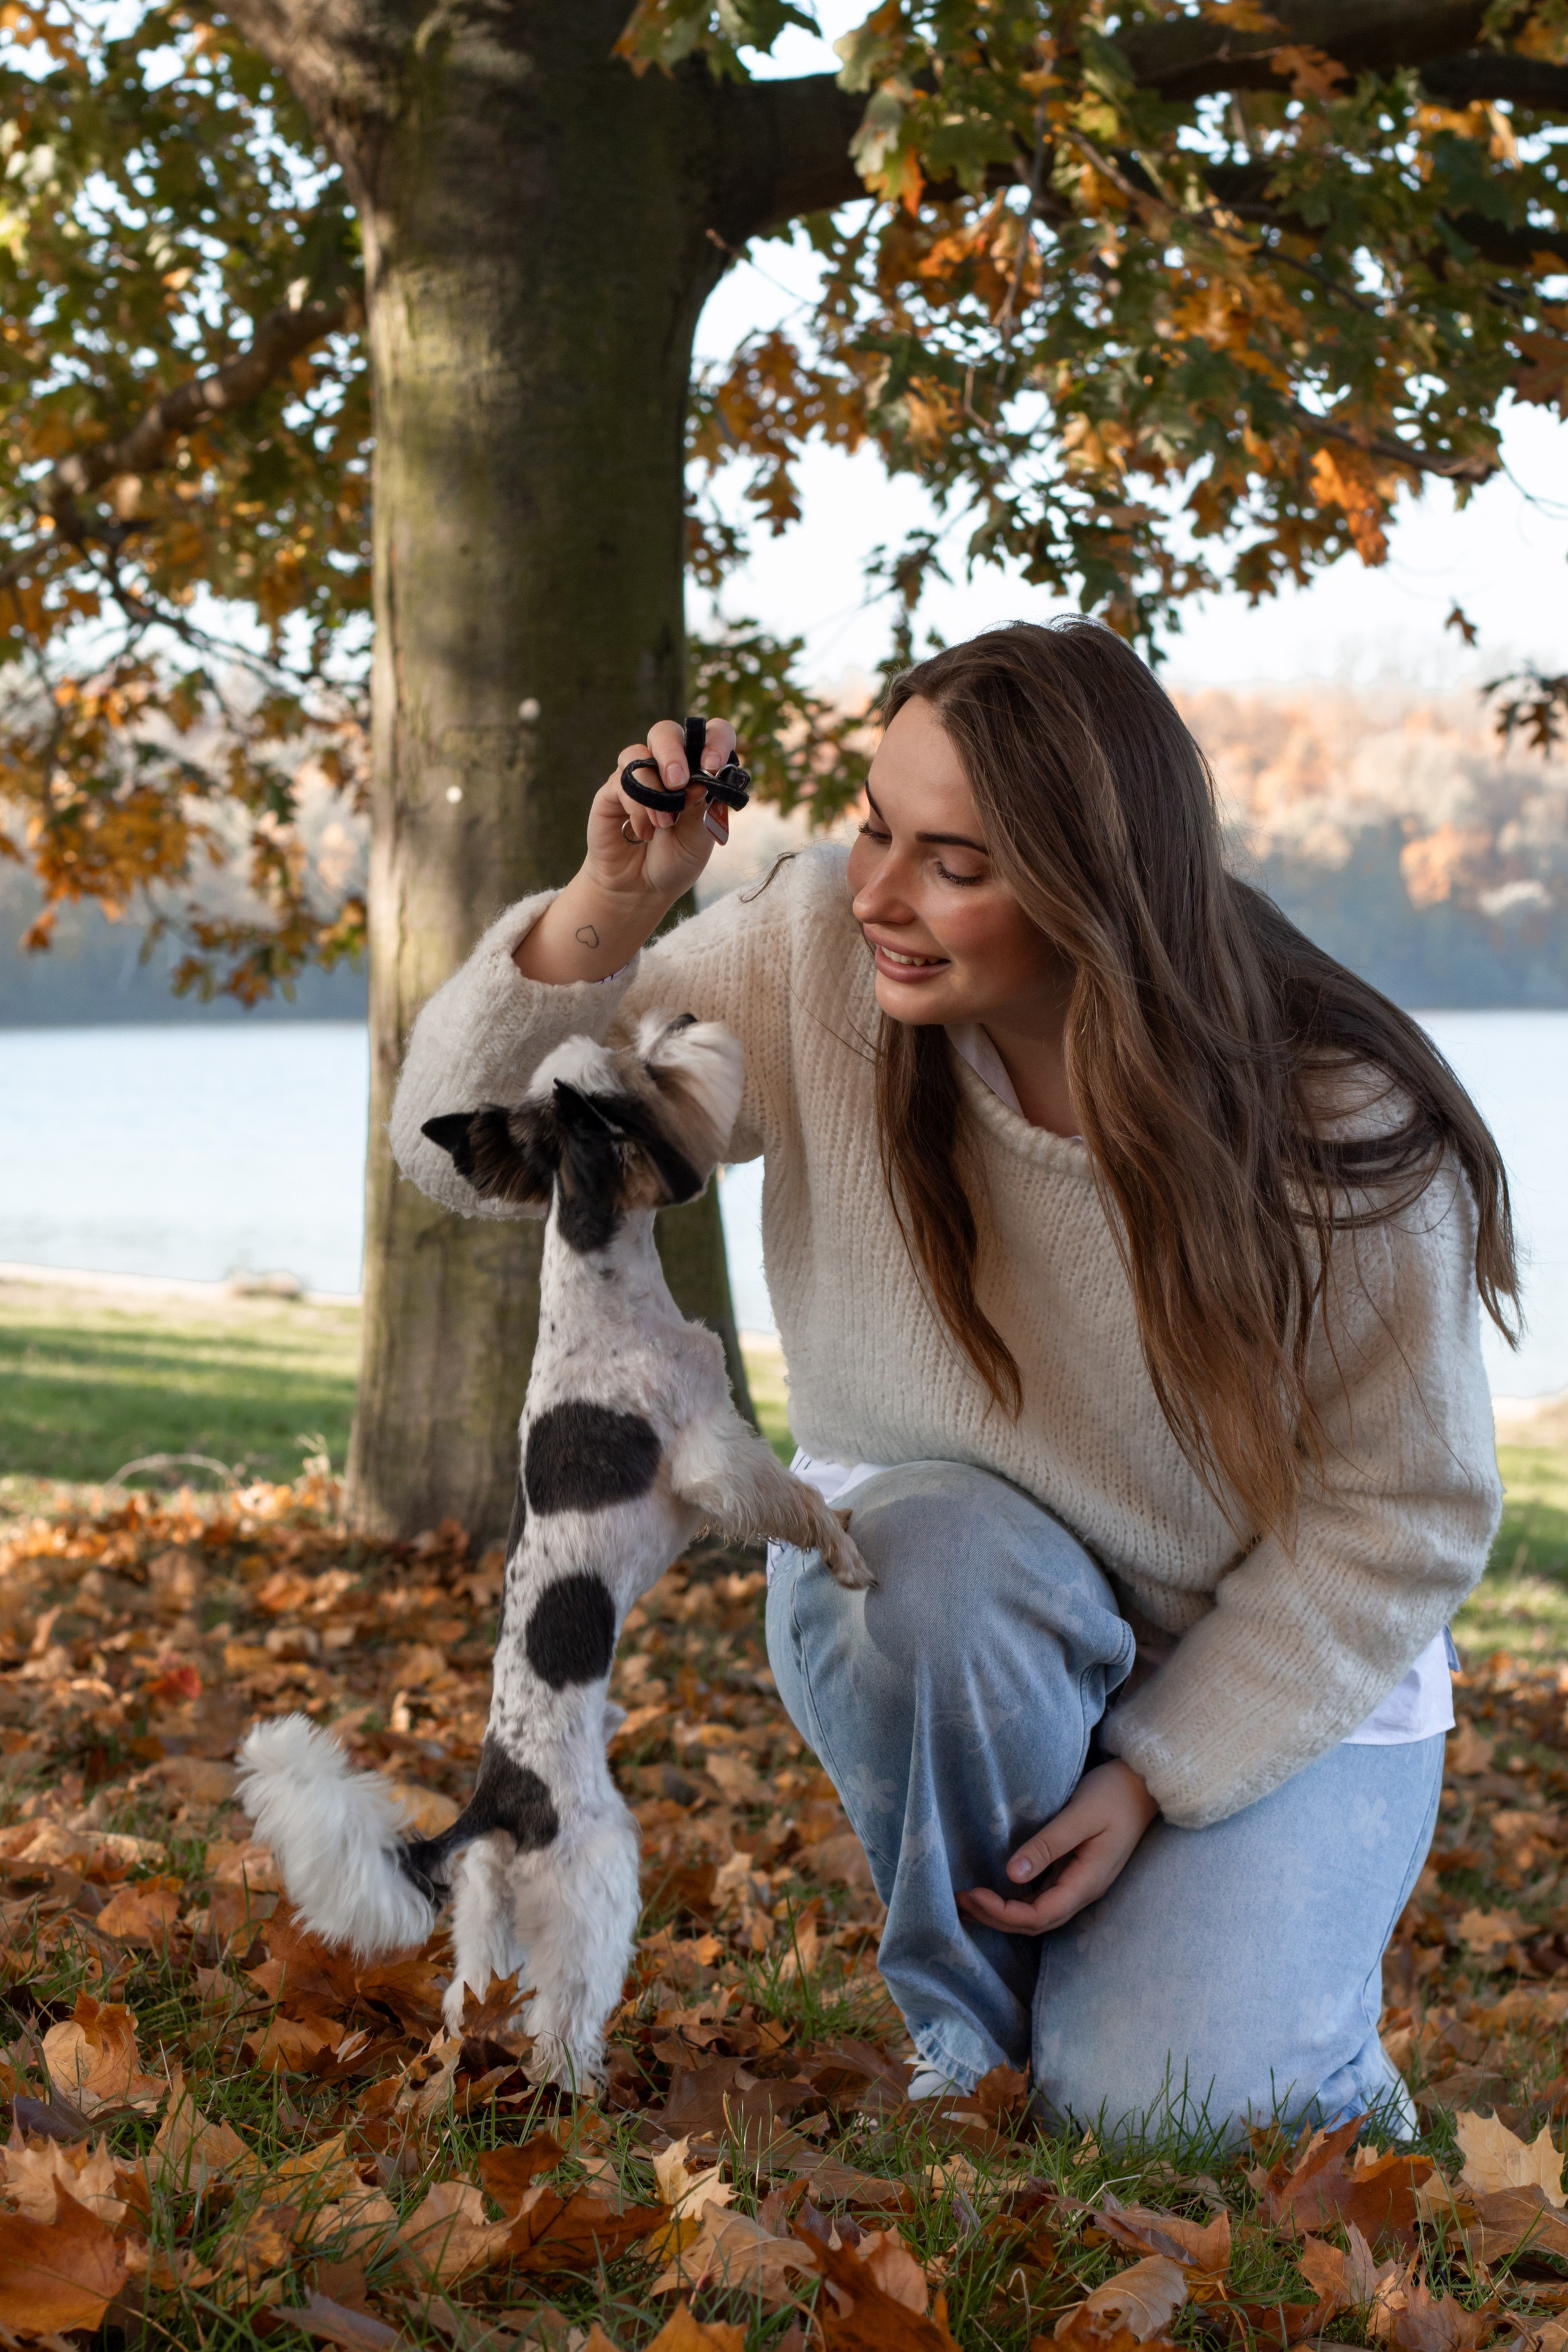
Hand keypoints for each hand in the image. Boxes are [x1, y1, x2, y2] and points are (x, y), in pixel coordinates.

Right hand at [585, 715, 739, 908]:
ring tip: (664, 824)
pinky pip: (622, 782)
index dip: (716, 741)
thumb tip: (700, 779)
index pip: (712, 736)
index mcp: (699, 772)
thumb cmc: (675, 860)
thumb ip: (702, 807)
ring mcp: (638, 776)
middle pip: (666, 732)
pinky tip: (643, 832)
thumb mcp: (700, 838)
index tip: (713, 765)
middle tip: (678, 783)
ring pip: (639, 752)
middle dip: (673, 752)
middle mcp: (668, 767)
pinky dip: (637, 808)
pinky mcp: (613, 790)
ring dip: (654, 790)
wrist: (640, 889)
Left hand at [956, 1761, 1157, 1936]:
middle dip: (996, 1917)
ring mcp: (1079, 1883)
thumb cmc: (1113, 1795)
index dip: (1003, 1913)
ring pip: (1037, 1913)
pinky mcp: (1073, 1871)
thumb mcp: (1080, 1815)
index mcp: (1087, 1882)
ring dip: (1003, 1913)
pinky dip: (1015, 1899)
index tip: (972, 1893)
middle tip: (959, 1901)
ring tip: (967, 1902)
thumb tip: (1012, 1874)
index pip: (1039, 1915)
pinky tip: (994, 1890)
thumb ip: (1048, 1845)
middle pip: (1035, 1922)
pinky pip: (1041, 1897)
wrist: (1142, 1784)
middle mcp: (1082, 1891)